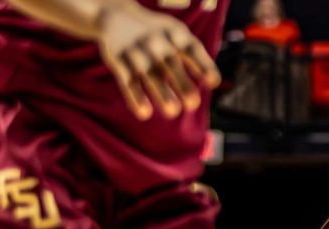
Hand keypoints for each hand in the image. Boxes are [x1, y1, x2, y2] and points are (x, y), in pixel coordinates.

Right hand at [94, 1, 220, 120]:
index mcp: (175, 33)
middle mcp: (156, 41)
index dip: (203, 65)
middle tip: (193, 103)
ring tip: (172, 111)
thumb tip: (214, 83)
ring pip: (149, 74)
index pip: (192, 49)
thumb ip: (194, 57)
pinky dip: (135, 97)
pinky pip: (127, 80)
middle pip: (171, 63)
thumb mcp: (177, 35)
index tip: (212, 82)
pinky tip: (144, 113)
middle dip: (182, 83)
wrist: (115, 15)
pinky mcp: (118, 60)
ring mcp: (136, 50)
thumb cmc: (159, 34)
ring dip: (161, 93)